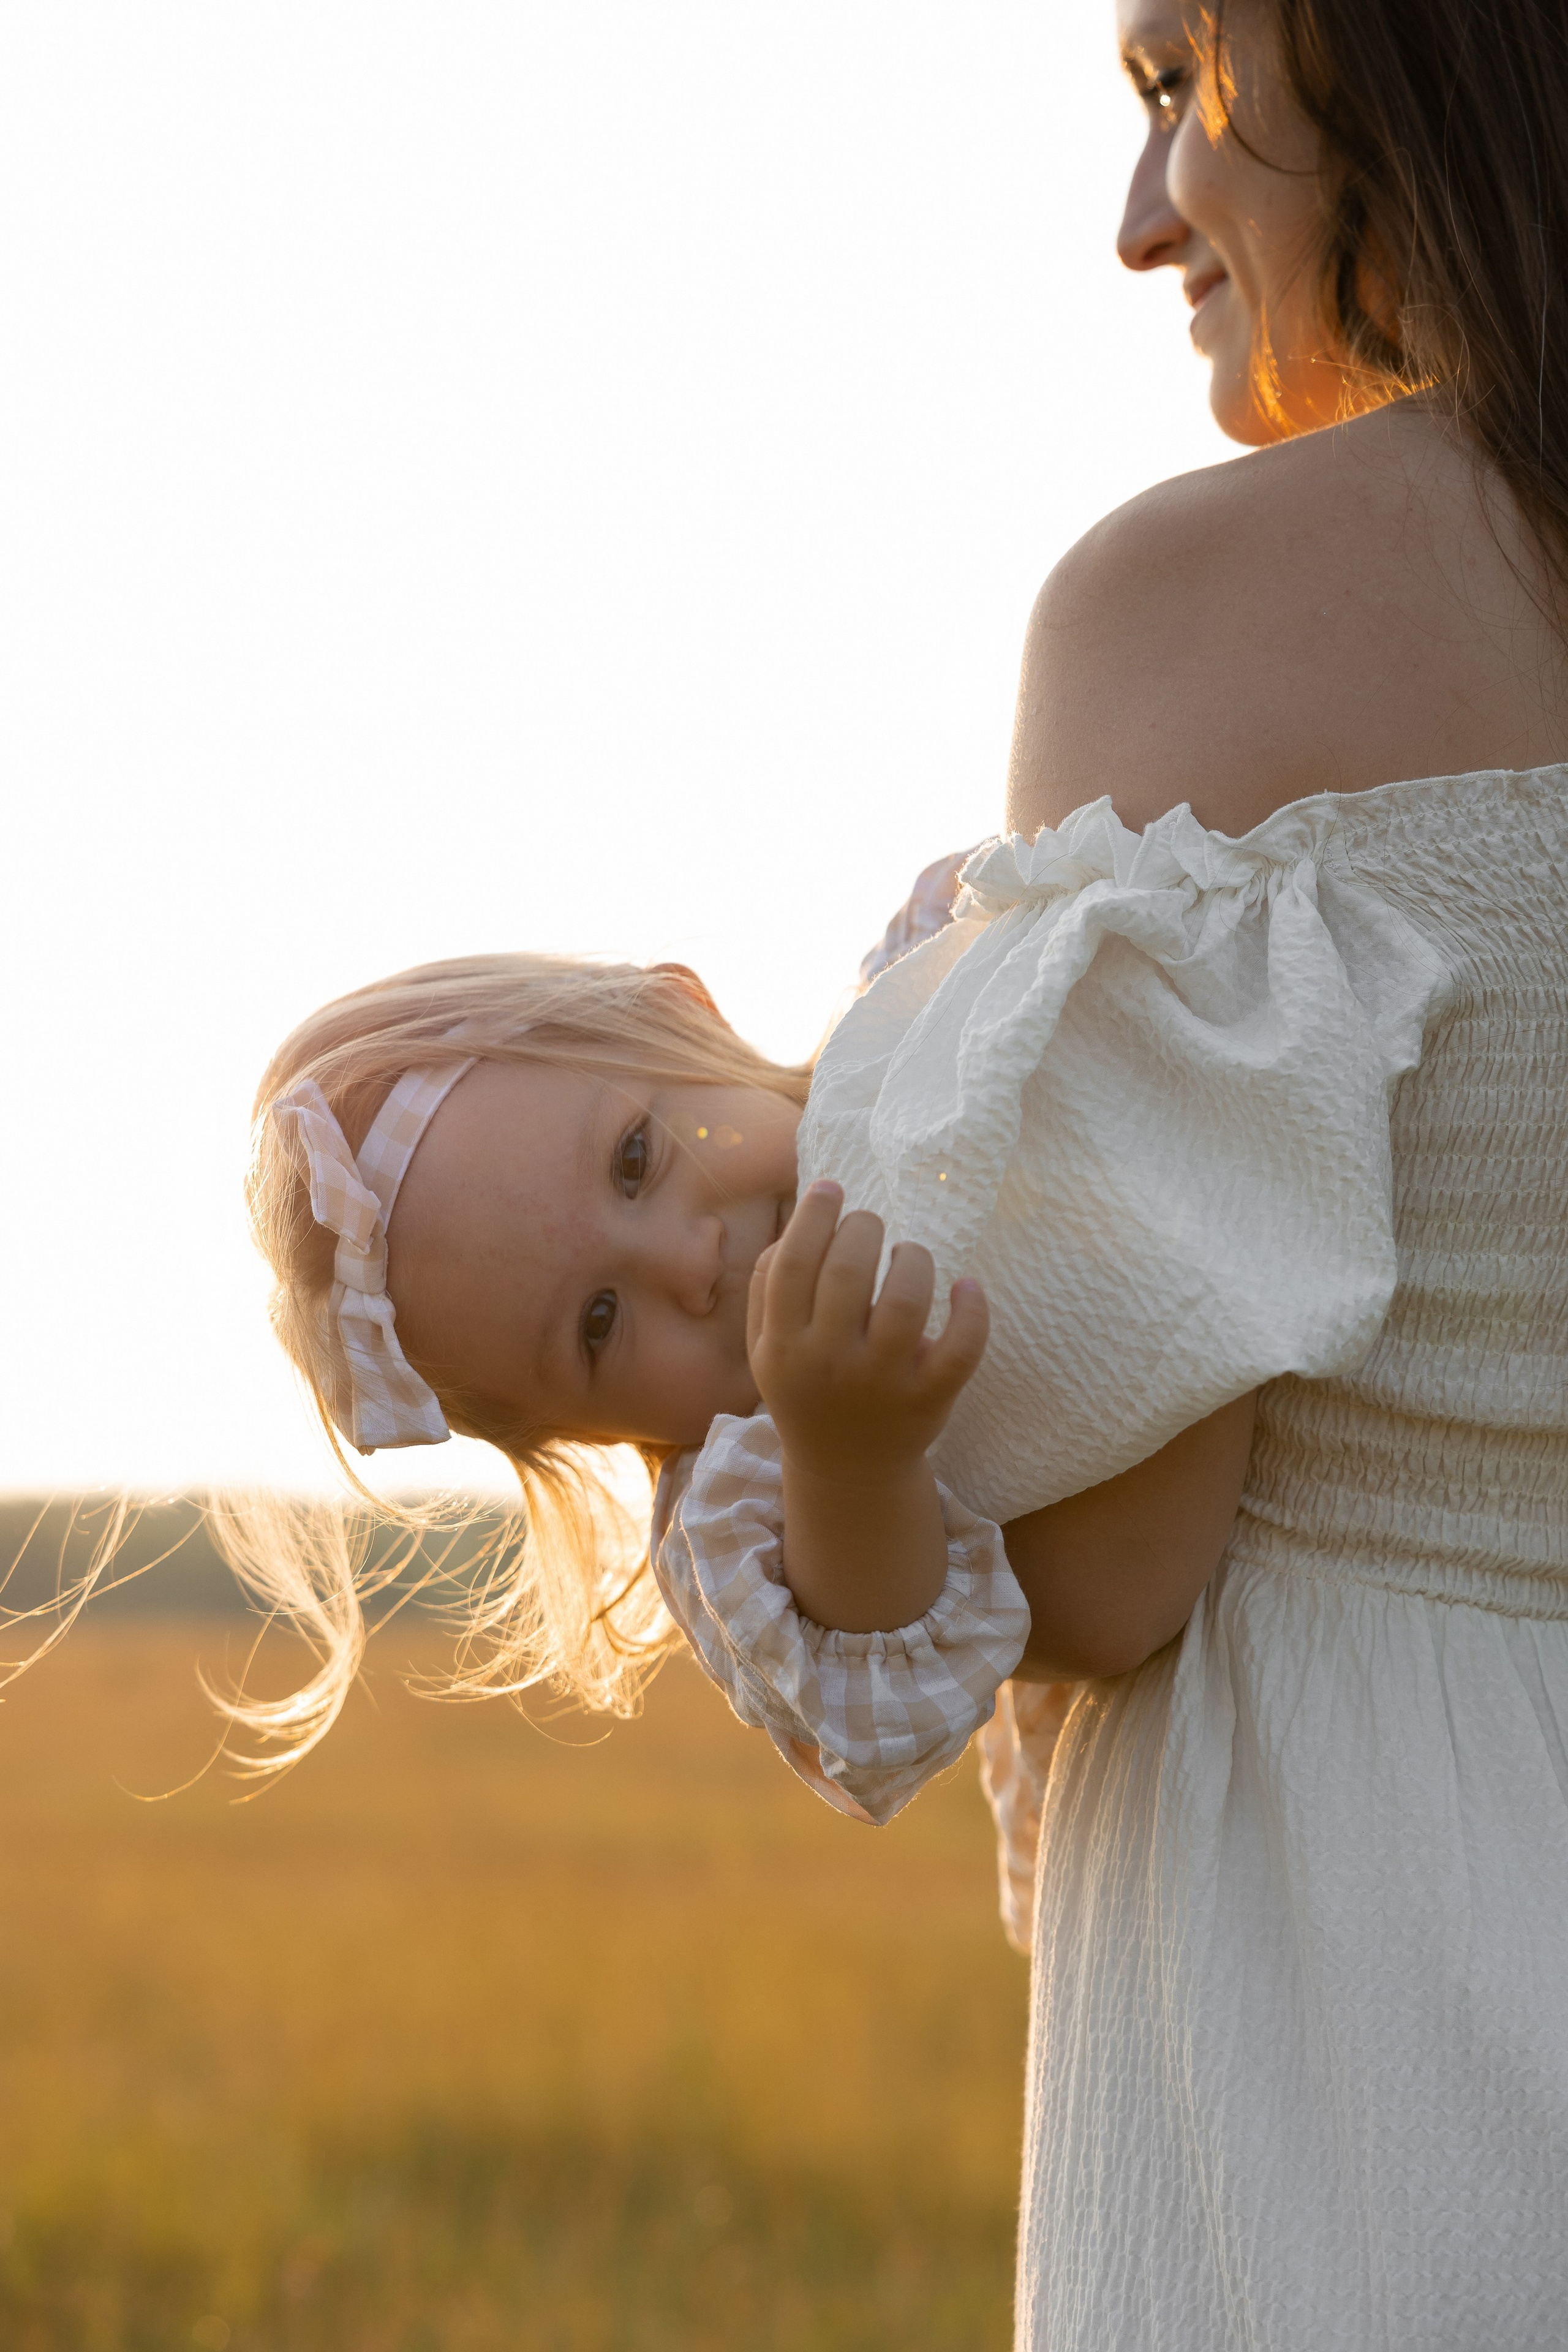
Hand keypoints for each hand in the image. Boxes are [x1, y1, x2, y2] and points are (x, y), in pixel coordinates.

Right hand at [747, 1179, 989, 1489]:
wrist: (847, 1469)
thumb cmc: (808, 1388)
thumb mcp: (767, 1349)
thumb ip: (767, 1288)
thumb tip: (802, 1224)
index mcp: (785, 1345)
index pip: (794, 1262)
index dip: (814, 1214)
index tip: (832, 1189)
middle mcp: (831, 1363)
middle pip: (848, 1269)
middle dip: (863, 1226)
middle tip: (869, 1225)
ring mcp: (884, 1383)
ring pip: (907, 1300)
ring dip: (913, 1257)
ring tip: (907, 1255)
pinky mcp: (931, 1398)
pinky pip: (963, 1348)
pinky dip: (973, 1309)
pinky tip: (966, 1287)